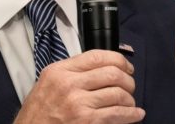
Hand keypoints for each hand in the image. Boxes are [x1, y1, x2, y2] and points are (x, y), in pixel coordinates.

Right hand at [14, 49, 144, 123]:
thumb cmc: (38, 114)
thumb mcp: (47, 84)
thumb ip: (70, 73)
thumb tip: (100, 68)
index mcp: (59, 71)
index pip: (97, 56)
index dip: (118, 60)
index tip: (126, 67)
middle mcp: (69, 84)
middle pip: (112, 73)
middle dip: (128, 80)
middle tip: (130, 86)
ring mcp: (78, 103)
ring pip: (118, 93)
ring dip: (130, 99)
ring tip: (130, 103)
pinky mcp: (87, 121)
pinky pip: (118, 114)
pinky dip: (132, 114)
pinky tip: (136, 114)